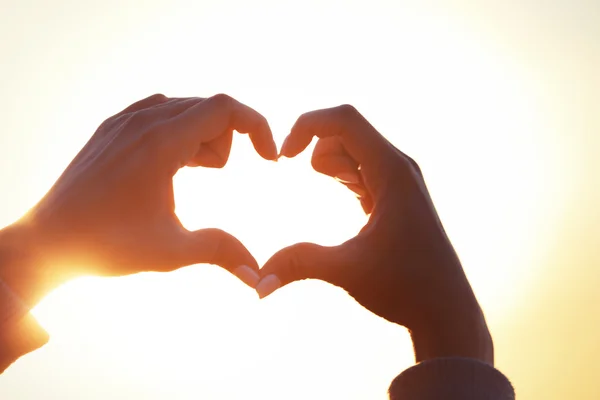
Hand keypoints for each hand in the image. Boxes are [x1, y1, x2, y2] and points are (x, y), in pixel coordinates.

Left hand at [0, 93, 276, 305]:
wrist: (49, 241)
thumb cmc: (106, 244)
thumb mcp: (171, 250)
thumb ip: (221, 252)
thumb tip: (257, 276)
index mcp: (161, 143)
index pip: (226, 108)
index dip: (258, 127)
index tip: (268, 159)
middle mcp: (142, 121)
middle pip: (209, 109)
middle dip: (228, 140)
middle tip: (214, 177)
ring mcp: (124, 121)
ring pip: (185, 109)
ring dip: (202, 136)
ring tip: (191, 173)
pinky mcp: (112, 128)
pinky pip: (160, 111)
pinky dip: (178, 130)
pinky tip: (170, 164)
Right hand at [256, 105, 492, 363]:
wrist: (446, 310)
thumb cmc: (407, 288)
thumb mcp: (348, 271)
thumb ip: (300, 264)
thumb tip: (257, 282)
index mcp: (392, 171)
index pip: (345, 119)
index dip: (306, 125)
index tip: (282, 156)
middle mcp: (399, 167)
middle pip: (346, 131)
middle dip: (316, 149)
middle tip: (313, 185)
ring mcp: (400, 180)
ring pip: (354, 148)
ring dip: (331, 163)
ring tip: (340, 194)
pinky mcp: (396, 194)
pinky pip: (363, 167)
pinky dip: (344, 174)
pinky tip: (345, 193)